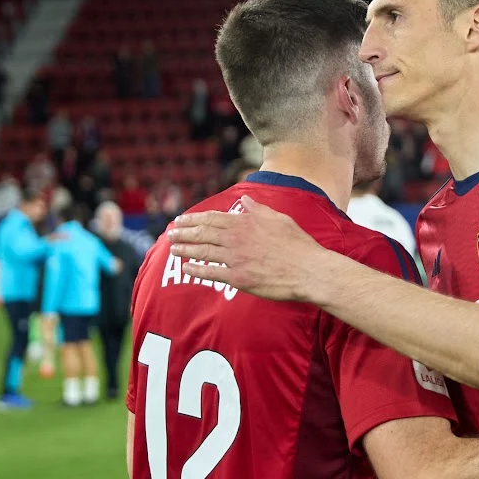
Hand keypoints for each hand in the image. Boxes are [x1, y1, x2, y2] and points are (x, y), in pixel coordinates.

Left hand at [166, 198, 327, 301]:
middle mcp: (237, 238)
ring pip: (203, 251)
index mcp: (246, 222)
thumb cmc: (298, 245)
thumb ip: (259, 210)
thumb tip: (246, 200)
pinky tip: (186, 268)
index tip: (181, 219)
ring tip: (173, 248)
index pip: (212, 218)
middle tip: (170, 234)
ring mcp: (236, 258)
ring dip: (185, 249)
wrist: (308, 270)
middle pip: (202, 233)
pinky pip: (211, 272)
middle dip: (184, 233)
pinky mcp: (239, 277)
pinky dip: (196, 269)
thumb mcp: (280, 219)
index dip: (194, 219)